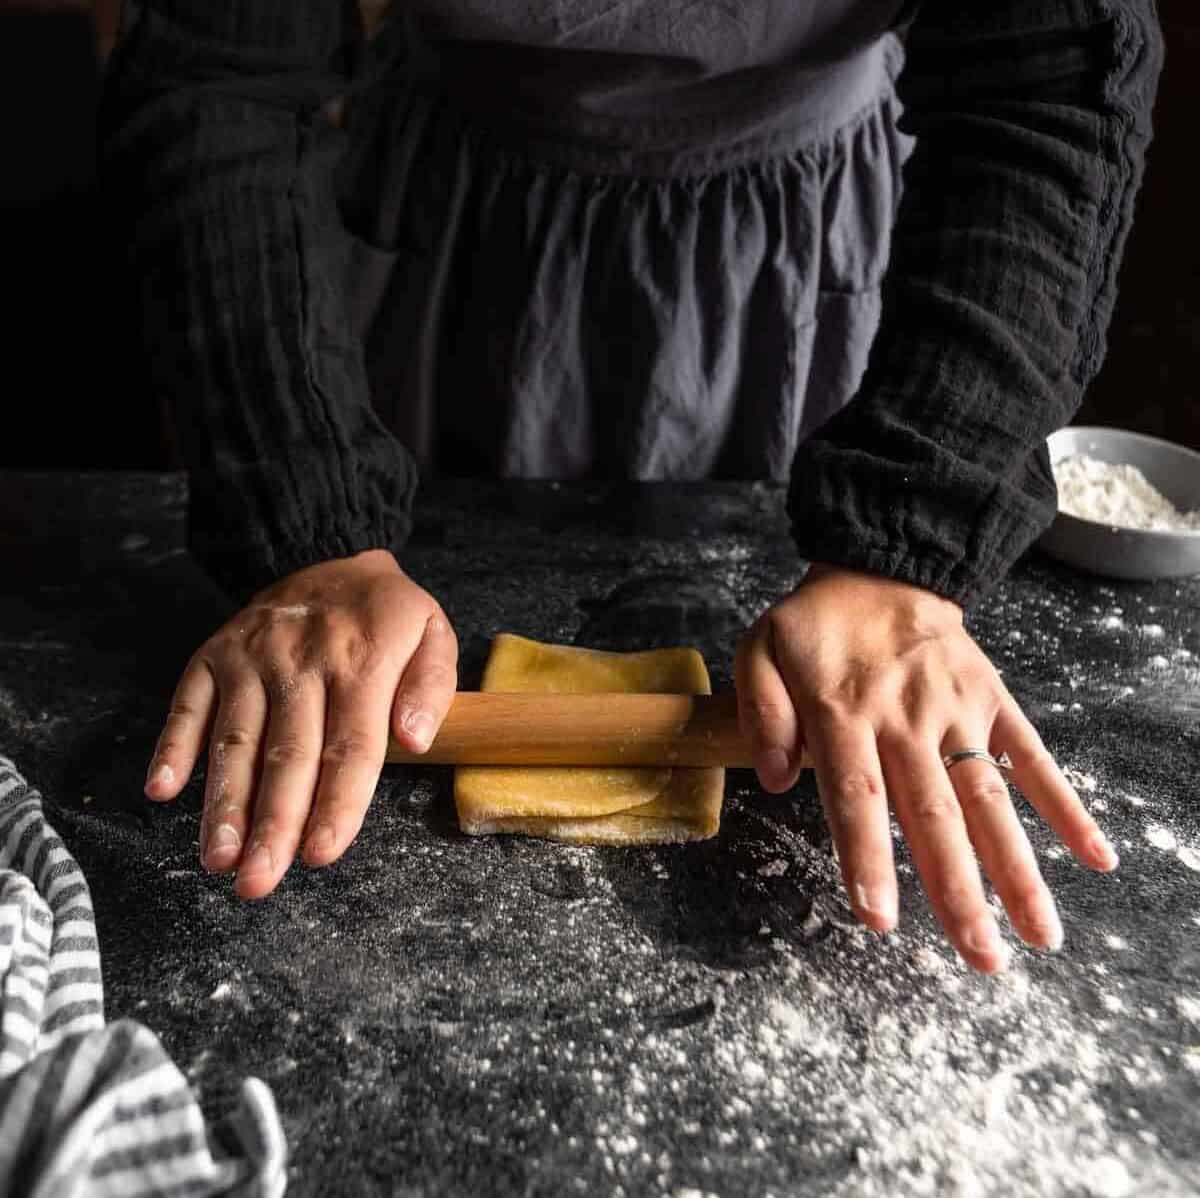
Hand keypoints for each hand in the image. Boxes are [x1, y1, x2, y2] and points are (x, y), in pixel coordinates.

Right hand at [143, 549, 456, 898]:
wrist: (326, 554)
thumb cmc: (385, 613)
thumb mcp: (433, 631)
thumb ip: (433, 686)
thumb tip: (416, 740)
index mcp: (363, 662)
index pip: (351, 745)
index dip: (337, 803)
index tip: (321, 853)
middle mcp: (302, 662)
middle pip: (288, 754)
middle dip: (273, 824)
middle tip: (259, 882)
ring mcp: (251, 659)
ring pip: (235, 739)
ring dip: (223, 803)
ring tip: (219, 858)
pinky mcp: (213, 656)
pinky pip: (188, 704)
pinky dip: (172, 746)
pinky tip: (162, 790)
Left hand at [734, 563, 1117, 972]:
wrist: (882, 565)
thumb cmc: (815, 622)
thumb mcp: (761, 649)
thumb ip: (761, 714)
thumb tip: (772, 780)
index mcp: (843, 711)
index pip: (857, 795)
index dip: (869, 856)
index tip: (881, 917)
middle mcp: (906, 719)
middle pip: (933, 813)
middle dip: (957, 889)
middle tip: (980, 958)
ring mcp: (956, 711)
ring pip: (989, 798)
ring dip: (1015, 868)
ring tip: (1041, 934)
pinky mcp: (993, 701)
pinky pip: (1032, 755)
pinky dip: (1065, 804)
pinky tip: (1094, 856)